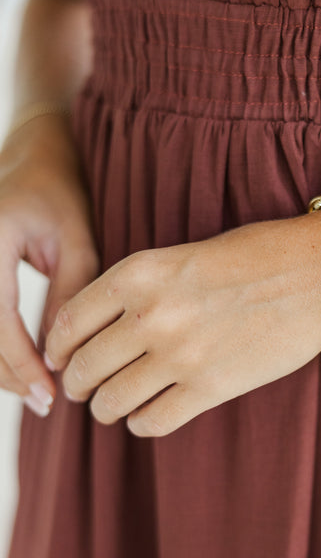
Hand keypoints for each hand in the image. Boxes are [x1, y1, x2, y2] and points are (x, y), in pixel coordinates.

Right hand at [0, 114, 98, 415]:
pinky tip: (17, 365)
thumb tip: (58, 359)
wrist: (31, 155)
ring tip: (33, 390)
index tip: (47, 394)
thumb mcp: (76, 240)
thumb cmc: (60, 192)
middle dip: (5, 373)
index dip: (20, 362)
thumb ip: (68, 296)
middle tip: (43, 403)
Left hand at [43, 211, 320, 436]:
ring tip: (112, 407)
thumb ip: (139, 289)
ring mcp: (180, 355)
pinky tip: (148, 416)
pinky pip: (152, 422)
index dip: (57, 348)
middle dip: (76, 384)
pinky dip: (141, 424)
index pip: (68, 321)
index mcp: (139, 273)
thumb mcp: (183, 255)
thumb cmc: (259, 256)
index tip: (59, 358)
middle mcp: (151, 314)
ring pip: (111, 402)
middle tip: (82, 390)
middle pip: (84, 367)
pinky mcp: (211, 388)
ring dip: (106, 409)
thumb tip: (104, 331)